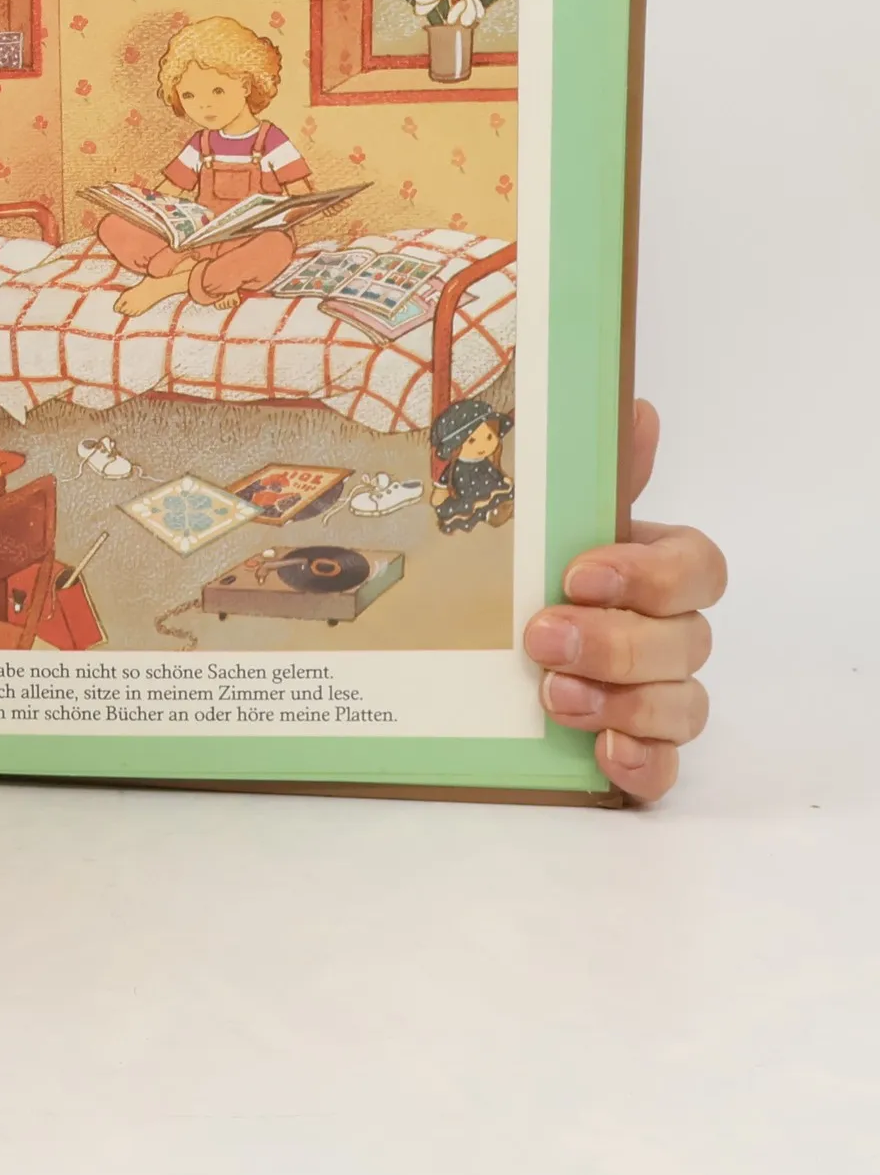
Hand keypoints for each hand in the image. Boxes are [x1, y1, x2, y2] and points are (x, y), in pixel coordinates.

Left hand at [524, 401, 723, 800]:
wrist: (477, 641)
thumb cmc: (530, 571)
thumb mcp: (548, 519)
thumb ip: (594, 474)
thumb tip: (634, 406)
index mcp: (655, 568)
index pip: (698, 567)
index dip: (648, 574)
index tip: (577, 574)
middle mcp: (668, 632)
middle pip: (687, 640)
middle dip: (616, 642)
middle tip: (542, 637)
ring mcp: (657, 694)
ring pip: (684, 705)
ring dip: (624, 701)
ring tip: (553, 695)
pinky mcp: (635, 748)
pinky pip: (664, 768)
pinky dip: (642, 763)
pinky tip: (605, 752)